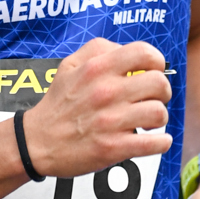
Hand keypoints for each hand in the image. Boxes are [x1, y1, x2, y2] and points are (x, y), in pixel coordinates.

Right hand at [21, 38, 172, 177]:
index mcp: (97, 69)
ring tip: (149, 121)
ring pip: (159, 113)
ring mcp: (111, 121)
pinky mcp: (113, 148)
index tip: (153, 71)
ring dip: (160, 117)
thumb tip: (126, 51)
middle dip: (161, 91)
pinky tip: (156, 140)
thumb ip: (98, 50)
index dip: (157, 61)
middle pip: (159, 83)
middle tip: (152, 98)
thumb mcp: (69, 65)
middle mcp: (106, 92)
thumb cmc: (58, 103)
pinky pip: (153, 143)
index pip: (144, 53)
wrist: (37, 141)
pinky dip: (161, 142)